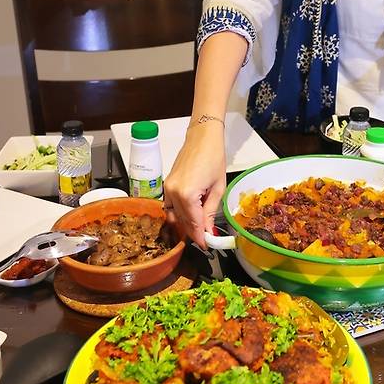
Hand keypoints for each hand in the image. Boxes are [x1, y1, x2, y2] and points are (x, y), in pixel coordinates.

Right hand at [163, 124, 226, 248]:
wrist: (202, 138)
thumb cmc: (214, 158)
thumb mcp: (218, 188)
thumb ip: (210, 212)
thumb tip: (209, 232)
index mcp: (187, 195)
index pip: (193, 223)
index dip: (201, 237)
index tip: (208, 246)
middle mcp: (173, 193)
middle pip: (182, 221)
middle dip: (194, 232)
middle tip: (206, 240)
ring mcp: (167, 188)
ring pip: (174, 215)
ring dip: (186, 224)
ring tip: (200, 228)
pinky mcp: (166, 184)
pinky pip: (170, 205)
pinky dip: (179, 213)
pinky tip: (190, 215)